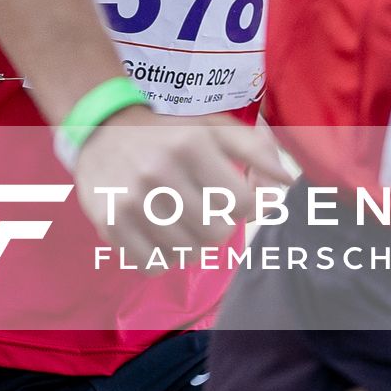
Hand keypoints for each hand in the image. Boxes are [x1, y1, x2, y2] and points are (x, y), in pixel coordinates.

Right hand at [74, 108, 292, 253]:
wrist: (102, 127)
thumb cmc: (168, 131)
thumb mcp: (213, 126)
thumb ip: (256, 149)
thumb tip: (289, 182)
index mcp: (191, 144)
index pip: (242, 203)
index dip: (248, 206)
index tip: (237, 199)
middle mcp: (160, 172)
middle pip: (215, 234)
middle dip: (220, 227)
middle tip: (209, 212)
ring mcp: (132, 200)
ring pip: (186, 253)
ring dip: (192, 243)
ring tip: (184, 221)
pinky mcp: (110, 222)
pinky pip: (152, 264)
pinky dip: (163, 258)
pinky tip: (160, 234)